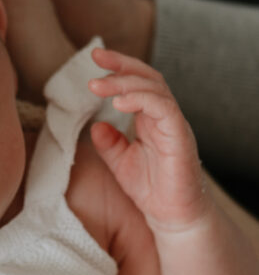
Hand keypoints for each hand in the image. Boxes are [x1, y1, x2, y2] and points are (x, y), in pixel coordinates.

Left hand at [88, 49, 206, 230]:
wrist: (171, 216)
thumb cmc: (151, 190)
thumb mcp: (120, 164)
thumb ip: (109, 144)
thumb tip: (95, 125)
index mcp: (150, 118)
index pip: (137, 82)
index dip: (118, 67)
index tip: (95, 58)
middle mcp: (164, 116)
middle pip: (147, 77)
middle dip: (121, 64)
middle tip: (96, 58)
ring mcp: (174, 124)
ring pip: (155, 88)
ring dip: (125, 82)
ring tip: (99, 85)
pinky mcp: (179, 136)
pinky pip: (163, 108)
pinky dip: (141, 100)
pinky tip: (120, 101)